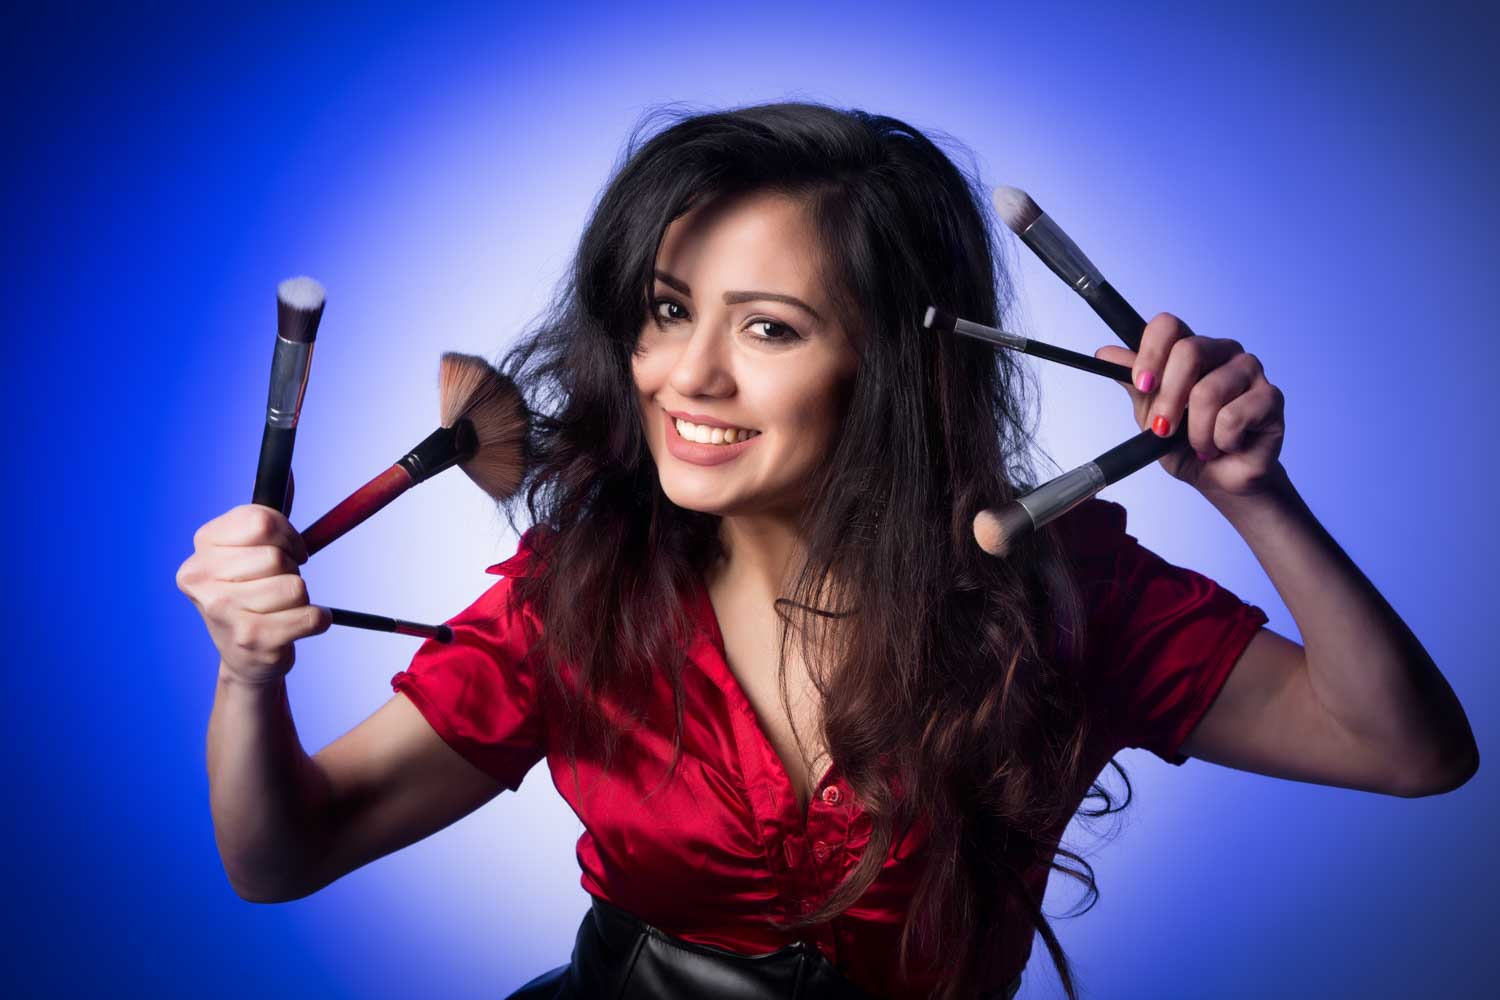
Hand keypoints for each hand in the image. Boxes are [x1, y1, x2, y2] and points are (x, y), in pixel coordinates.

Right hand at [175, 476, 330, 685]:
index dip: (288, 535)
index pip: (261, 521)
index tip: (291, 550)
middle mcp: (201, 576)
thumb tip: (288, 471)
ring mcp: (222, 611)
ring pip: (296, 586)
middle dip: (293, 570)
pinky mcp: (250, 640)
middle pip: (278, 556)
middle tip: (279, 587)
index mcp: (203, 544)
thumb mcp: (253, 550)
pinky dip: (317, 620)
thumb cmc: (253, 595)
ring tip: (280, 609)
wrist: (245, 656)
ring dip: (302, 598)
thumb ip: (269, 514)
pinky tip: (295, 627)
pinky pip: (310, 616)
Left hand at [1093, 312, 1284, 499]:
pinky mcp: (1270, 397)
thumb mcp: (1150, 414)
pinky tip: (1225, 446)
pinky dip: (1219, 441)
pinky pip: (1232, 417)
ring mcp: (1250, 371)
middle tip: (1164, 429)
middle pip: (1189, 352)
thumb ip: (1134, 383)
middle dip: (1168, 399)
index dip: (1150, 352)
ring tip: (1200, 444)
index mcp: (1191, 349)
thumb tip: (1105, 352)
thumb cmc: (1185, 444)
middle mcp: (1222, 351)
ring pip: (1208, 391)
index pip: (1169, 325)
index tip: (1142, 384)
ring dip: (1195, 431)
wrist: (1218, 480)